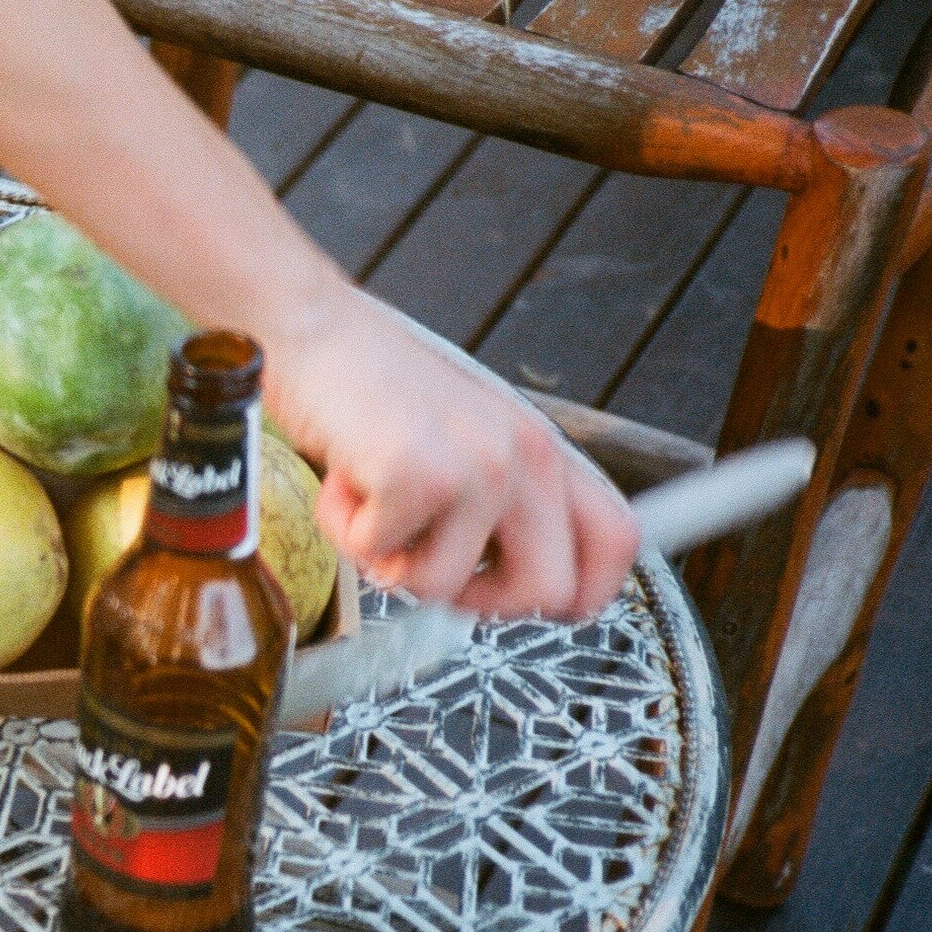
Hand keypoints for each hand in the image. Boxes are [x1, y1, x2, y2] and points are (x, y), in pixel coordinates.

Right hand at [260, 283, 637, 621]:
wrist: (316, 329)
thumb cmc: (377, 388)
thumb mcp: (468, 439)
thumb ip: (505, 501)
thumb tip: (515, 582)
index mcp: (544, 450)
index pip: (615, 542)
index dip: (580, 594)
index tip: (523, 600)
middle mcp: (525, 457)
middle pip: (548, 592)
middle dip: (477, 602)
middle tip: (428, 563)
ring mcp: (477, 467)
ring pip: (445, 588)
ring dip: (389, 560)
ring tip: (372, 501)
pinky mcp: (417, 475)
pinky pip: (378, 557)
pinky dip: (344, 531)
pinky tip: (344, 482)